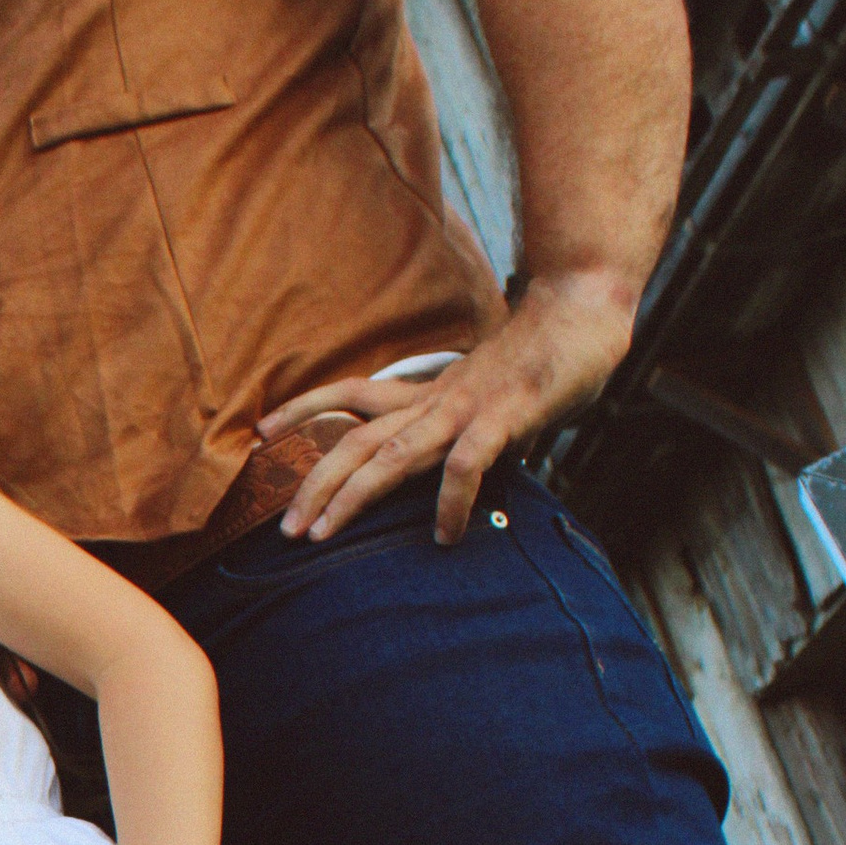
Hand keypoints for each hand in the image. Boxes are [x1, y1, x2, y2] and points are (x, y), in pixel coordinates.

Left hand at [258, 272, 637, 544]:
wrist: (584, 309)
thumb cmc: (541, 355)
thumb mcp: (488, 397)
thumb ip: (467, 432)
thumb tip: (461, 473)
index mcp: (427, 392)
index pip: (351, 395)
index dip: (304, 410)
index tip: (262, 433)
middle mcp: (435, 399)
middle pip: (354, 438)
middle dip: (314, 483)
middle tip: (284, 530)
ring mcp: (466, 407)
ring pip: (392, 453)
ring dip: (352, 495)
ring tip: (321, 536)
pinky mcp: (504, 416)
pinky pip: (465, 463)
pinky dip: (450, 502)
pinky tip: (445, 536)